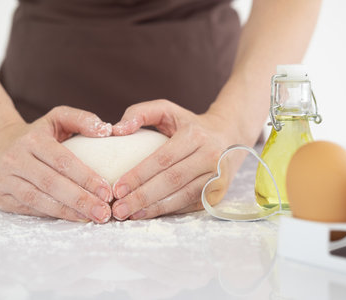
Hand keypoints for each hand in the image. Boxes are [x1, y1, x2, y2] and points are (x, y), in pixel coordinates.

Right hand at [0, 106, 112, 222]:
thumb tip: (106, 130)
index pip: (63, 161)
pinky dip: (53, 215)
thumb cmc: (37, 135)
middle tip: (103, 212)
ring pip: (38, 200)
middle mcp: (15, 159)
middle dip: (80, 200)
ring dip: (68, 212)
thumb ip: (82, 120)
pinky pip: (30, 209)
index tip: (107, 191)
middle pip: (51, 183)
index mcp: (32, 140)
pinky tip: (74, 217)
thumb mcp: (57, 118)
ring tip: (92, 217)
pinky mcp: (0, 197)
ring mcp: (5, 179)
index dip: (86, 178)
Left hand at [111, 99, 243, 219]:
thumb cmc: (189, 124)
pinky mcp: (220, 190)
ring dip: (155, 208)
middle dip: (142, 197)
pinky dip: (170, 210)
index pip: (162, 159)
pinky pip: (192, 204)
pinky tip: (150, 214)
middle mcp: (210, 155)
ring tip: (131, 215)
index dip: (139, 175)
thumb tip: (117, 129)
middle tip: (119, 209)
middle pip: (172, 180)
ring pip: (183, 196)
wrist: (229, 134)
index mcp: (194, 135)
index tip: (117, 188)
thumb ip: (140, 113)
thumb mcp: (167, 110)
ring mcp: (218, 175)